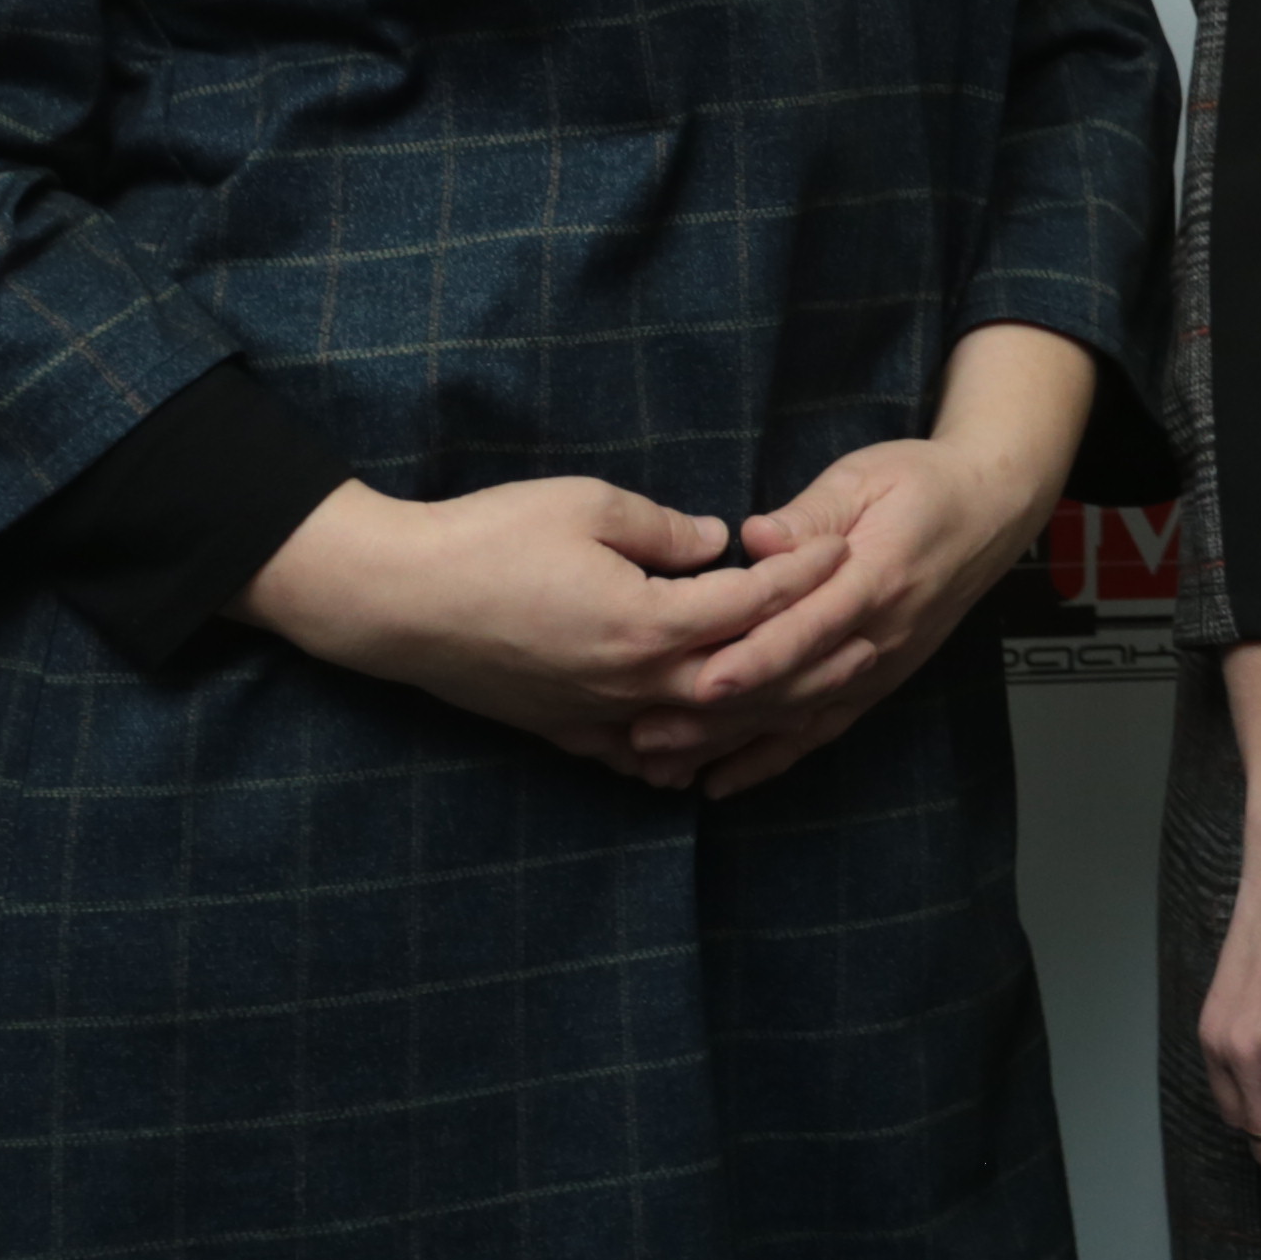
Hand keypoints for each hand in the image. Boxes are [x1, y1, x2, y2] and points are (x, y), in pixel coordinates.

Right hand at [235, 474, 830, 785]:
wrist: (394, 602)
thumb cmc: (487, 537)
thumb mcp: (586, 505)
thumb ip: (665, 528)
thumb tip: (720, 544)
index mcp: (645, 623)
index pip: (751, 605)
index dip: (801, 576)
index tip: (840, 549)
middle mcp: (630, 684)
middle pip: (745, 681)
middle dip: (811, 658)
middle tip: (867, 637)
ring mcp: (597, 717)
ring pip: (701, 729)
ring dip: (761, 711)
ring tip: (812, 694)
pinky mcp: (563, 732)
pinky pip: (642, 754)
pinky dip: (686, 751)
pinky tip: (709, 749)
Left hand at [622, 428, 1063, 796]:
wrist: (991, 513)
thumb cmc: (922, 484)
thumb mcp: (867, 478)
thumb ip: (812, 514)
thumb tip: (757, 538)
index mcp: (876, 576)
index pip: (810, 626)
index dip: (756, 657)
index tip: (702, 679)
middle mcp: (878, 635)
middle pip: (793, 686)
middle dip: (720, 715)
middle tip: (647, 732)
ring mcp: (878, 667)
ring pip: (798, 717)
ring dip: (730, 744)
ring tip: (663, 764)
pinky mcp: (876, 682)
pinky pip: (821, 730)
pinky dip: (771, 760)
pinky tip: (721, 781)